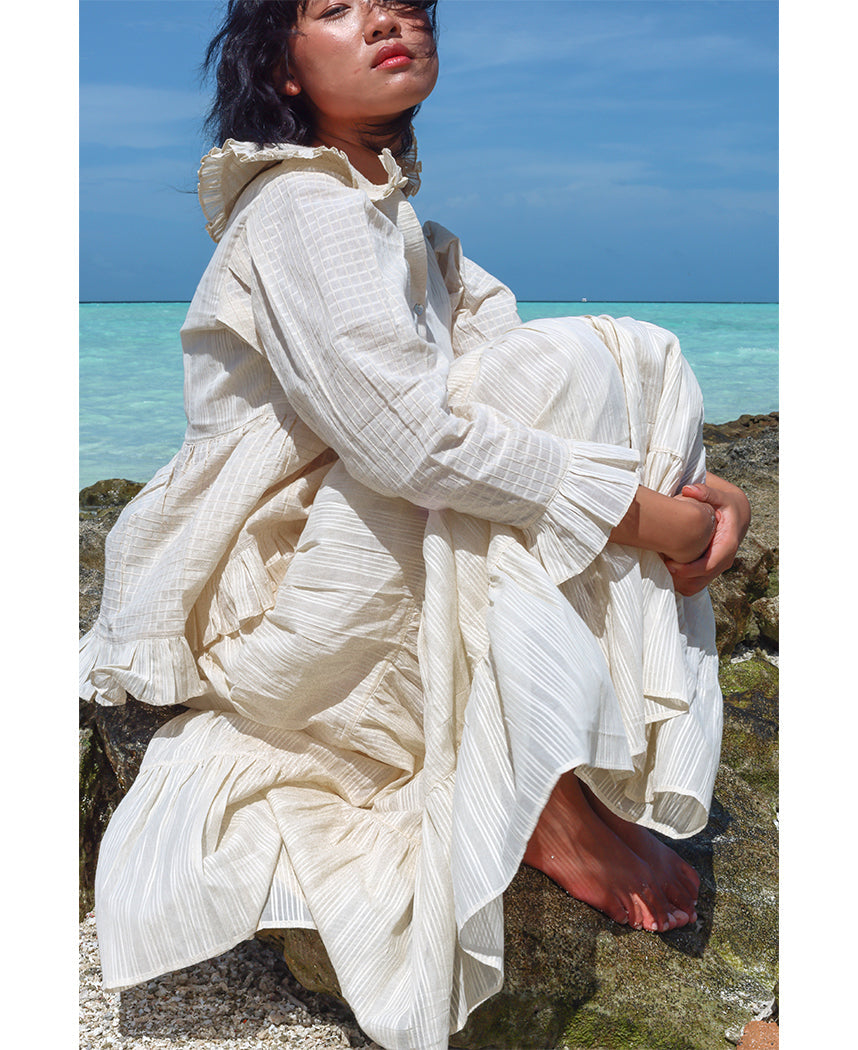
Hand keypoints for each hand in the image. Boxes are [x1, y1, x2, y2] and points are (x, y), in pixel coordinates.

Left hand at [663, 475, 750, 595]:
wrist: (737, 513)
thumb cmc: (726, 503)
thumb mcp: (719, 495)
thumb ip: (705, 492)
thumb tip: (690, 490)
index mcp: (728, 544)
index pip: (709, 565)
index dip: (689, 569)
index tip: (669, 565)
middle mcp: (725, 559)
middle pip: (701, 579)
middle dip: (680, 578)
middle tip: (658, 567)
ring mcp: (717, 566)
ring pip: (697, 585)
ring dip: (678, 583)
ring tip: (659, 570)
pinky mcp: (710, 568)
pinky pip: (695, 583)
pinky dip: (680, 583)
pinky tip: (665, 572)